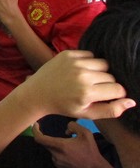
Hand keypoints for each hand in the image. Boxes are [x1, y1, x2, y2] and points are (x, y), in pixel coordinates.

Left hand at [19, 50, 133, 120]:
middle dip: (106, 84)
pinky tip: (79, 71)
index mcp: (87, 93)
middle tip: (92, 90)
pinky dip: (89, 62)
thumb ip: (111, 110)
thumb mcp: (87, 114)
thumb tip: (132, 102)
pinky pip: (90, 54)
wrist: (37, 93)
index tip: (105, 96)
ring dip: (99, 71)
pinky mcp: (68, 54)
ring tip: (87, 80)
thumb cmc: (64, 106)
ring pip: (103, 64)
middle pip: (111, 76)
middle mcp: (82, 76)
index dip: (115, 94)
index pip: (118, 89)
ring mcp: (75, 63)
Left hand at [32, 121, 119, 167]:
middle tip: (56, 133)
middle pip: (45, 143)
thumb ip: (74, 126)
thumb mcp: (86, 133)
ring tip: (69, 144)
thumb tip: (66, 130)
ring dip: (55, 144)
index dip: (35, 131)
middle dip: (48, 137)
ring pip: (50, 149)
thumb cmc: (90, 151)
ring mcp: (56, 161)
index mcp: (60, 146)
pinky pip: (54, 155)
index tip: (36, 125)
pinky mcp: (59, 166)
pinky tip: (69, 152)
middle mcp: (55, 154)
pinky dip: (58, 151)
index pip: (40, 138)